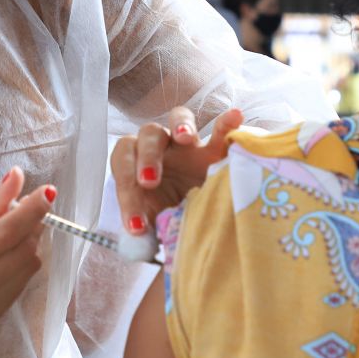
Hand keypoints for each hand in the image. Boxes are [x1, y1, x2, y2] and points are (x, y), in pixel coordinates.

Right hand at [0, 169, 51, 357]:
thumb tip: (17, 179)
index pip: (4, 234)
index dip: (31, 211)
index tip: (49, 191)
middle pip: (23, 251)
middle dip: (32, 224)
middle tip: (24, 207)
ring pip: (29, 266)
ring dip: (29, 242)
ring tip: (10, 230)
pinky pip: (22, 282)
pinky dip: (21, 261)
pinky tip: (5, 254)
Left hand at [111, 107, 244, 234]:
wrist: (203, 219)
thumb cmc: (173, 219)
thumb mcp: (157, 227)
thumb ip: (146, 232)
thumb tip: (137, 241)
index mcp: (139, 165)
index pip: (123, 164)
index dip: (125, 192)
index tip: (136, 225)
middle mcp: (163, 148)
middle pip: (148, 135)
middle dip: (146, 157)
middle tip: (150, 182)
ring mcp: (191, 145)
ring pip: (178, 117)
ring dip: (180, 126)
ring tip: (186, 138)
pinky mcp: (218, 149)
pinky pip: (222, 130)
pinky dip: (227, 122)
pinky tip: (236, 116)